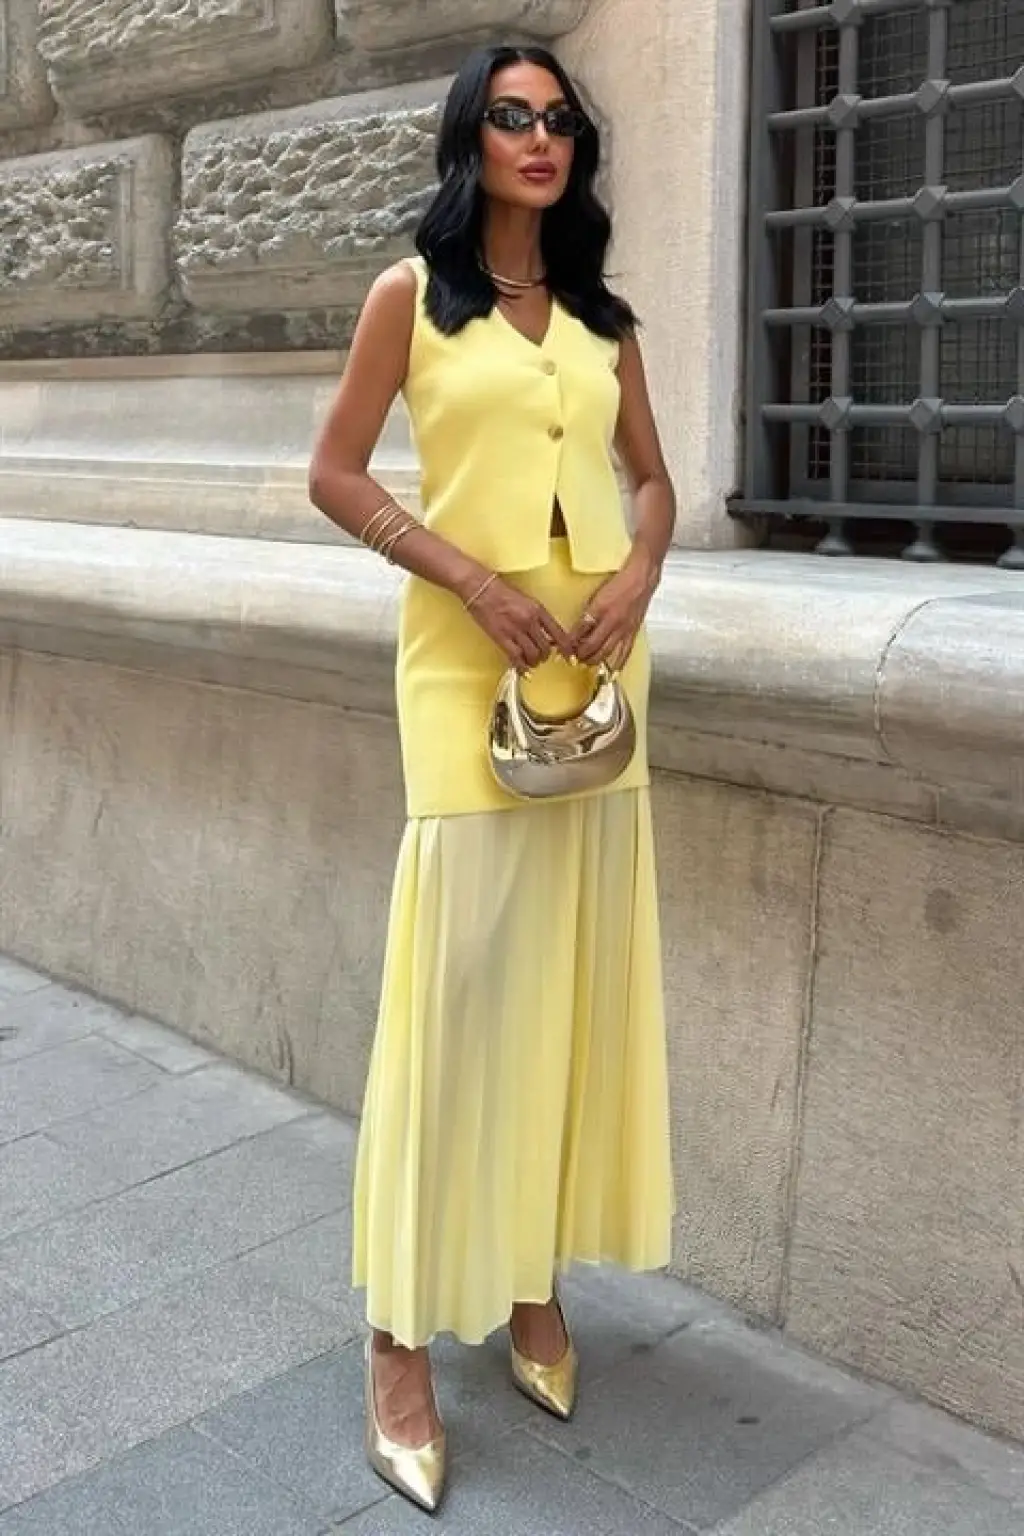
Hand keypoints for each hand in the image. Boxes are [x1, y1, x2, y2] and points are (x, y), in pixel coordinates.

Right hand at [465, 575, 571, 671]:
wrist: (481, 588)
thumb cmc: (503, 592)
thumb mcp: (528, 601)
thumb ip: (538, 617)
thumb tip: (547, 635)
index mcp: (538, 610)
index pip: (559, 634)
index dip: (566, 649)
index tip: (569, 658)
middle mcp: (530, 621)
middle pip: (546, 648)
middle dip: (545, 656)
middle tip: (541, 657)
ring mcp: (515, 630)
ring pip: (532, 655)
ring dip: (534, 662)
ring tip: (531, 661)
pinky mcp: (501, 638)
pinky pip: (515, 657)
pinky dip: (521, 667)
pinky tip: (523, 671)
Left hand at [569, 545, 660, 668]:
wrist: (642, 578)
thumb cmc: (619, 583)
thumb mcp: (597, 595)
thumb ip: (588, 613)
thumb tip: (578, 630)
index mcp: (600, 609)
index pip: (580, 631)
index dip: (570, 642)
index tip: (563, 648)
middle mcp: (612, 621)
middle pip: (592, 646)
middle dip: (581, 655)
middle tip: (573, 657)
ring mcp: (624, 628)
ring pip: (606, 652)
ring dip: (594, 660)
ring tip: (586, 663)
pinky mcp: (633, 632)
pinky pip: (624, 653)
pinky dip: (617, 665)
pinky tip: (612, 673)